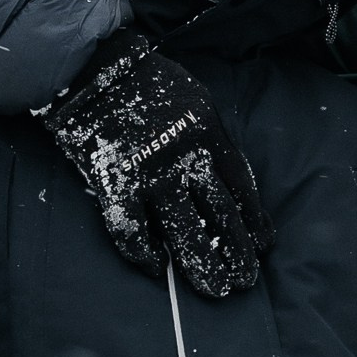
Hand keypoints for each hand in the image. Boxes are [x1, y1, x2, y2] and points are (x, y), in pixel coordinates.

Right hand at [36, 29, 271, 300]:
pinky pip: (131, 230)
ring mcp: (151, 173)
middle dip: (237, 253)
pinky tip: (156, 268)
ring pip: (184, 231)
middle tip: (245, 281)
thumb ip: (211, 138)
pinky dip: (144, 254)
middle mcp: (186, 158)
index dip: (254, 221)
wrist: (94, 67)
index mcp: (210, 135)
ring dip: (201, 264)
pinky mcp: (115, 182)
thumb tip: (225, 178)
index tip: (263, 245)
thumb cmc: (147, 82)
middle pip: (220, 216)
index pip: (241, 188)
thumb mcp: (195, 100)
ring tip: (215, 289)